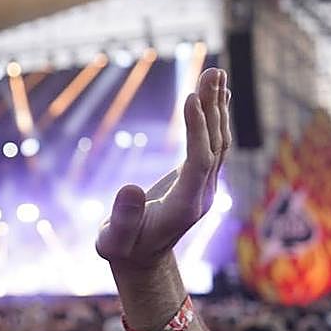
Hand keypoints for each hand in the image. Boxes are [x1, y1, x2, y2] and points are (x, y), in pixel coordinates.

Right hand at [96, 68, 230, 269]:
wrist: (140, 258)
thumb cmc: (122, 249)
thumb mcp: (113, 241)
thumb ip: (121, 219)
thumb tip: (128, 188)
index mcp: (184, 207)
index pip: (198, 163)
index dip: (197, 130)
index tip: (190, 98)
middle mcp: (202, 193)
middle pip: (215, 146)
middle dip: (212, 108)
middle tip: (213, 71)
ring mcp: (204, 185)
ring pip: (217, 141)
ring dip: (216, 107)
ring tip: (215, 73)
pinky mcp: (198, 177)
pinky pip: (211, 142)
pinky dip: (212, 116)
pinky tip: (214, 94)